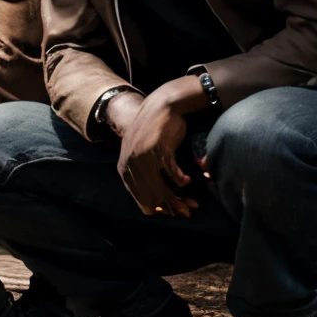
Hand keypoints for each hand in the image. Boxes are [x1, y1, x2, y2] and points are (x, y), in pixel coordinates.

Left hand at [110, 79, 201, 217]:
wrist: (162, 104)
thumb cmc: (155, 131)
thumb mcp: (142, 154)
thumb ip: (144, 175)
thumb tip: (158, 203)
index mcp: (124, 169)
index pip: (140, 199)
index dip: (159, 208)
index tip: (173, 212)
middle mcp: (130, 165)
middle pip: (151, 197)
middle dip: (171, 207)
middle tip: (187, 210)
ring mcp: (143, 158)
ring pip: (161, 189)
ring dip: (178, 198)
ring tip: (192, 202)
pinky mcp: (158, 150)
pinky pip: (171, 173)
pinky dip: (179, 179)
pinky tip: (186, 179)